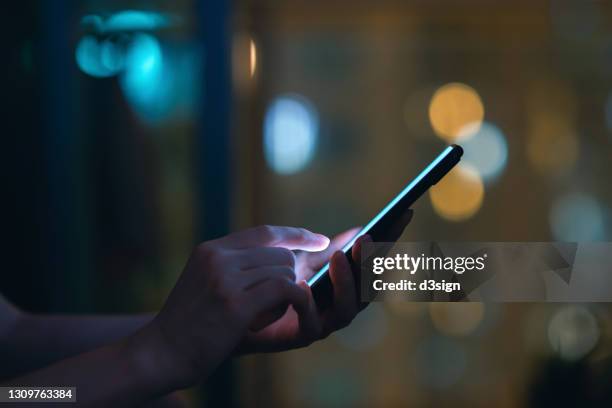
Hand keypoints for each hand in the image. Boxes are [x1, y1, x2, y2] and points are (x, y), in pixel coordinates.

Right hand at [132, 226, 329, 388]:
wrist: (160, 353)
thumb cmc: (189, 323)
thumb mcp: (205, 282)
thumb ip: (236, 266)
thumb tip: (283, 256)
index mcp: (211, 250)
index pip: (264, 232)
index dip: (296, 234)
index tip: (320, 240)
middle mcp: (218, 258)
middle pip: (281, 254)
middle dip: (291, 277)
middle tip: (279, 302)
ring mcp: (225, 279)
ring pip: (285, 271)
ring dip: (288, 295)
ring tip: (266, 315)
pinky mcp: (235, 304)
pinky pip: (285, 289)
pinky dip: (297, 301)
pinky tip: (287, 314)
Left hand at [237, 208, 413, 353]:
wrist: (237, 310)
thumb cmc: (270, 283)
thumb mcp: (300, 259)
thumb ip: (325, 248)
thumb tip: (358, 229)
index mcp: (343, 286)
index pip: (373, 262)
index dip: (391, 240)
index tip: (403, 213)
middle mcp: (339, 305)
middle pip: (368, 287)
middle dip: (370, 262)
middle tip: (367, 239)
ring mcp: (323, 322)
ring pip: (347, 309)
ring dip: (346, 282)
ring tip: (338, 257)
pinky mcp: (300, 337)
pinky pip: (312, 323)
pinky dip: (310, 304)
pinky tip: (304, 285)